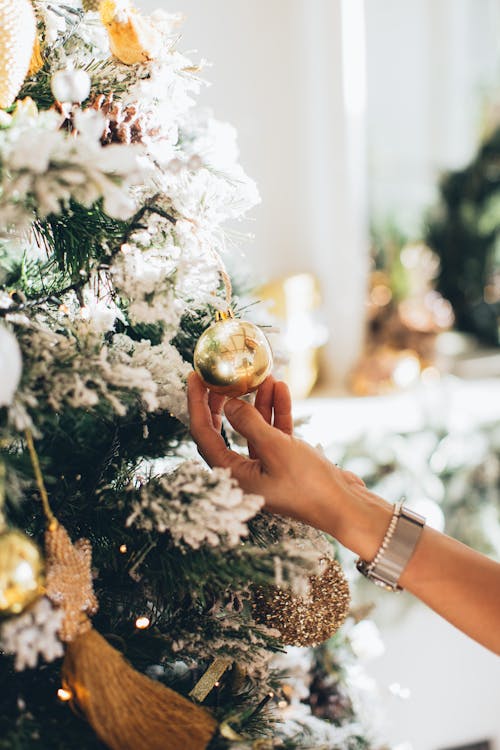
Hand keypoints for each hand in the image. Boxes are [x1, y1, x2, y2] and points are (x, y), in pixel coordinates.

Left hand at [187, 372, 389, 556]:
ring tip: (263, 376)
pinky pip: (275, 432)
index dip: (196, 404)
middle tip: (221, 377)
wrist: (344, 506)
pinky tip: (282, 390)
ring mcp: (265, 465)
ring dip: (258, 401)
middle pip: (224, 430)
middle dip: (224, 401)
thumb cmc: (309, 485)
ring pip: (253, 427)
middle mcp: (244, 472)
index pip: (203, 434)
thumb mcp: (276, 449)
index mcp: (232, 476)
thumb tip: (228, 404)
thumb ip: (249, 424)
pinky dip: (278, 412)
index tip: (194, 377)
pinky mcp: (284, 461)